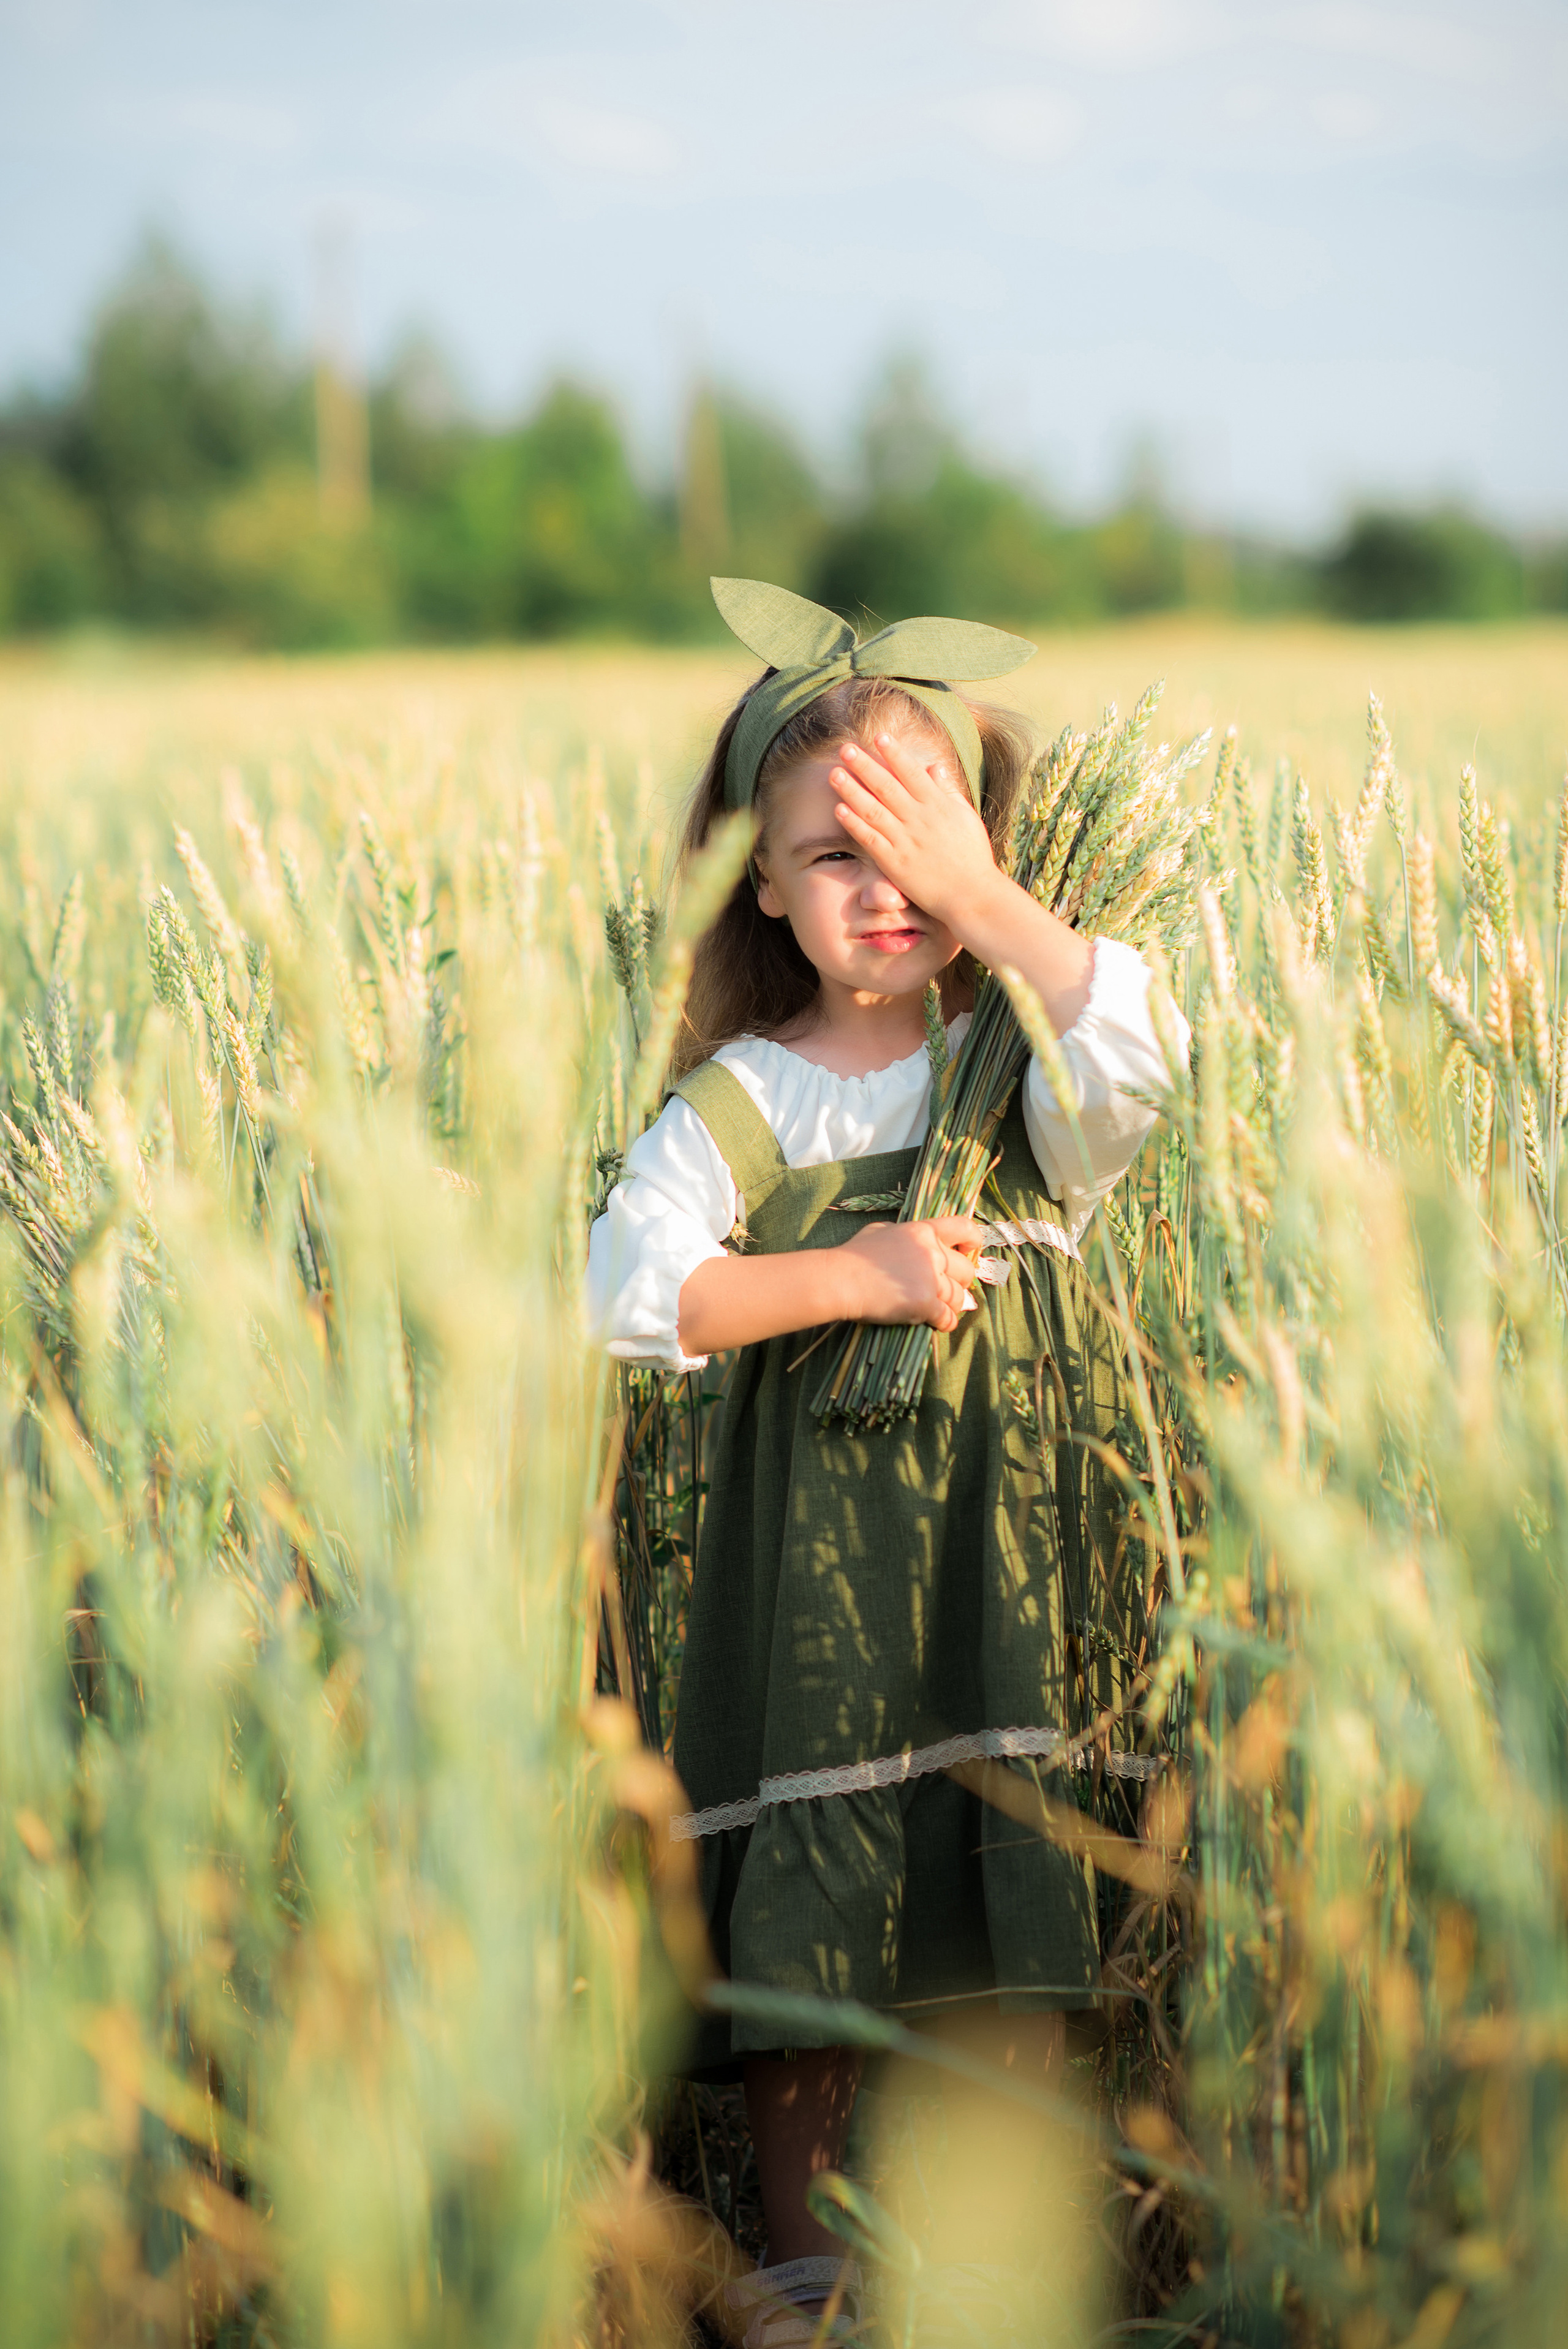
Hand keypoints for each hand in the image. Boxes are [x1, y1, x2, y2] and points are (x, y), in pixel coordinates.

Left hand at [830, 735, 1003, 935]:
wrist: (972, 896)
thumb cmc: (973, 857)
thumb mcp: (966, 817)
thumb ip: (948, 790)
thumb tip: (934, 765)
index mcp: (938, 805)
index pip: (912, 773)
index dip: (895, 754)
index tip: (879, 737)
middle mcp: (920, 819)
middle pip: (886, 786)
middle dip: (864, 765)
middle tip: (844, 748)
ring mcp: (906, 841)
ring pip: (873, 809)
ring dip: (852, 790)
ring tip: (834, 773)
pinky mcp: (895, 863)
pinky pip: (870, 840)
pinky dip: (855, 824)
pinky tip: (839, 810)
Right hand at [837, 1216, 985, 1330]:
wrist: (840, 1280)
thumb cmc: (853, 1255)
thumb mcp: (878, 1231)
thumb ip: (899, 1232)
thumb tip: (908, 1237)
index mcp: (922, 1232)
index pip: (963, 1228)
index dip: (974, 1240)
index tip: (972, 1250)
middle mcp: (931, 1253)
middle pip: (965, 1270)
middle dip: (963, 1282)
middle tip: (953, 1289)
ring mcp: (930, 1279)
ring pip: (959, 1297)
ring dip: (954, 1305)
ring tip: (945, 1309)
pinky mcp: (924, 1303)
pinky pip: (947, 1317)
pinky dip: (947, 1322)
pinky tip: (941, 1324)